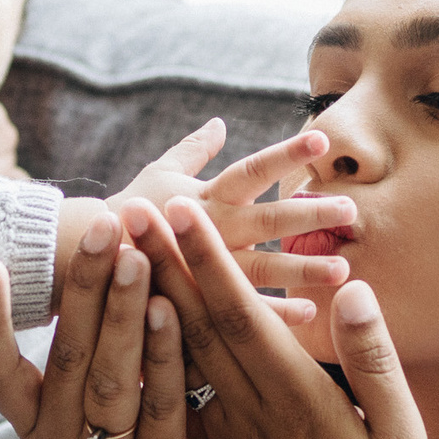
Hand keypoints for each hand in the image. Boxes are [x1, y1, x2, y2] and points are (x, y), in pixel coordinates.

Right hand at [0, 213, 227, 438]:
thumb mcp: (77, 427)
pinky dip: (165, 356)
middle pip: (67, 357)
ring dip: (124, 312)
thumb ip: (77, 362)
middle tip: (99, 224)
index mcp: (34, 428)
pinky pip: (161, 406)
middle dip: (83, 288)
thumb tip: (76, 272)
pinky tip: (172, 311)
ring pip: (111, 377)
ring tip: (134, 253)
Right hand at [115, 121, 358, 299]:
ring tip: (342, 269)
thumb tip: (219, 122)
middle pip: (265, 219)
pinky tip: (309, 315)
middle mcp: (210, 229)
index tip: (322, 138)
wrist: (86, 261)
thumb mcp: (159, 174)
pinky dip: (274, 315)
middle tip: (351, 210)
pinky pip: (242, 311)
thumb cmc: (130, 212)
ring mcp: (205, 267)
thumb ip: (194, 150)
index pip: (251, 170)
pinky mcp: (199, 302)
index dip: (285, 154)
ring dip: (302, 270)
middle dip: (308, 214)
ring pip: (261, 269)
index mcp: (205, 196)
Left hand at [133, 197, 432, 438]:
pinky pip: (179, 393)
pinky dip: (154, 352)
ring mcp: (228, 437)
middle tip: (127, 204)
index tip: (178, 209)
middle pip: (196, 324)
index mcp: (297, 402)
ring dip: (149, 297)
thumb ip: (375, 366)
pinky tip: (135, 322)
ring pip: (180, 354)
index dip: (207, 261)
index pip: (241, 316)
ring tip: (120, 249)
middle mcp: (250, 414)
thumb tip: (353, 292)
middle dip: (161, 262)